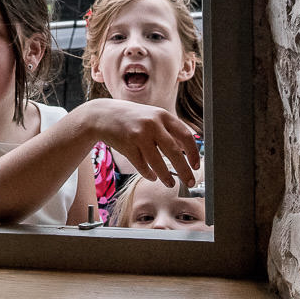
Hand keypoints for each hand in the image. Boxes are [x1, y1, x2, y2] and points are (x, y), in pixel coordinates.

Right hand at [75, 98, 198, 187]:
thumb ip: (170, 129)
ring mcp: (138, 135)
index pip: (185, 135)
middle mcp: (152, 124)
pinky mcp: (127, 146)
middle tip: (189, 181)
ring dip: (166, 176)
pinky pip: (142, 166)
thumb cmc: (132, 117)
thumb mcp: (153, 116)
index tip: (196, 165)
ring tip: (170, 183)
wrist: (103, 115)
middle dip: (184, 170)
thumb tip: (189, 149)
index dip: (193, 153)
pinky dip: (149, 174)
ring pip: (158, 163)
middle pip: (174, 152)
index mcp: (163, 115)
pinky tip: (153, 177)